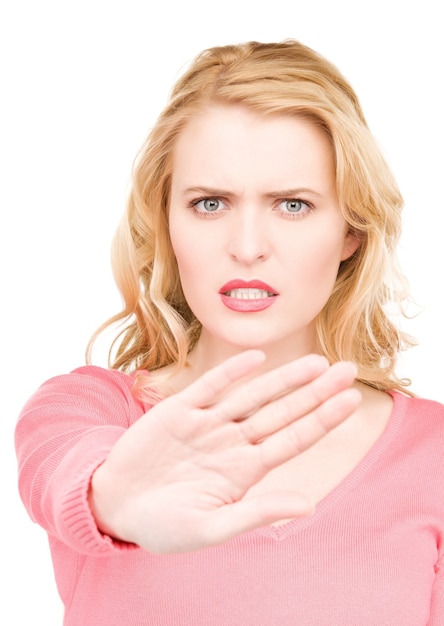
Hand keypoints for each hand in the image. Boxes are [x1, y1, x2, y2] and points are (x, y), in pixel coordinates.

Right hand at [89, 351, 360, 552]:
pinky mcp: (179, 410)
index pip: (293, 440)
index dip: (322, 420)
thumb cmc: (165, 525)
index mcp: (245, 470)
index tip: (351, 401)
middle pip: (282, 411)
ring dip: (283, 378)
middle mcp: (233, 441)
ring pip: (252, 395)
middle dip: (314, 392)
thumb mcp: (212, 527)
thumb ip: (258, 511)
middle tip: (347, 370)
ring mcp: (208, 423)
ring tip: (315, 363)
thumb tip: (310, 504)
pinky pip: (211, 386)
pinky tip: (256, 357)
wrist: (116, 506)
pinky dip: (232, 371)